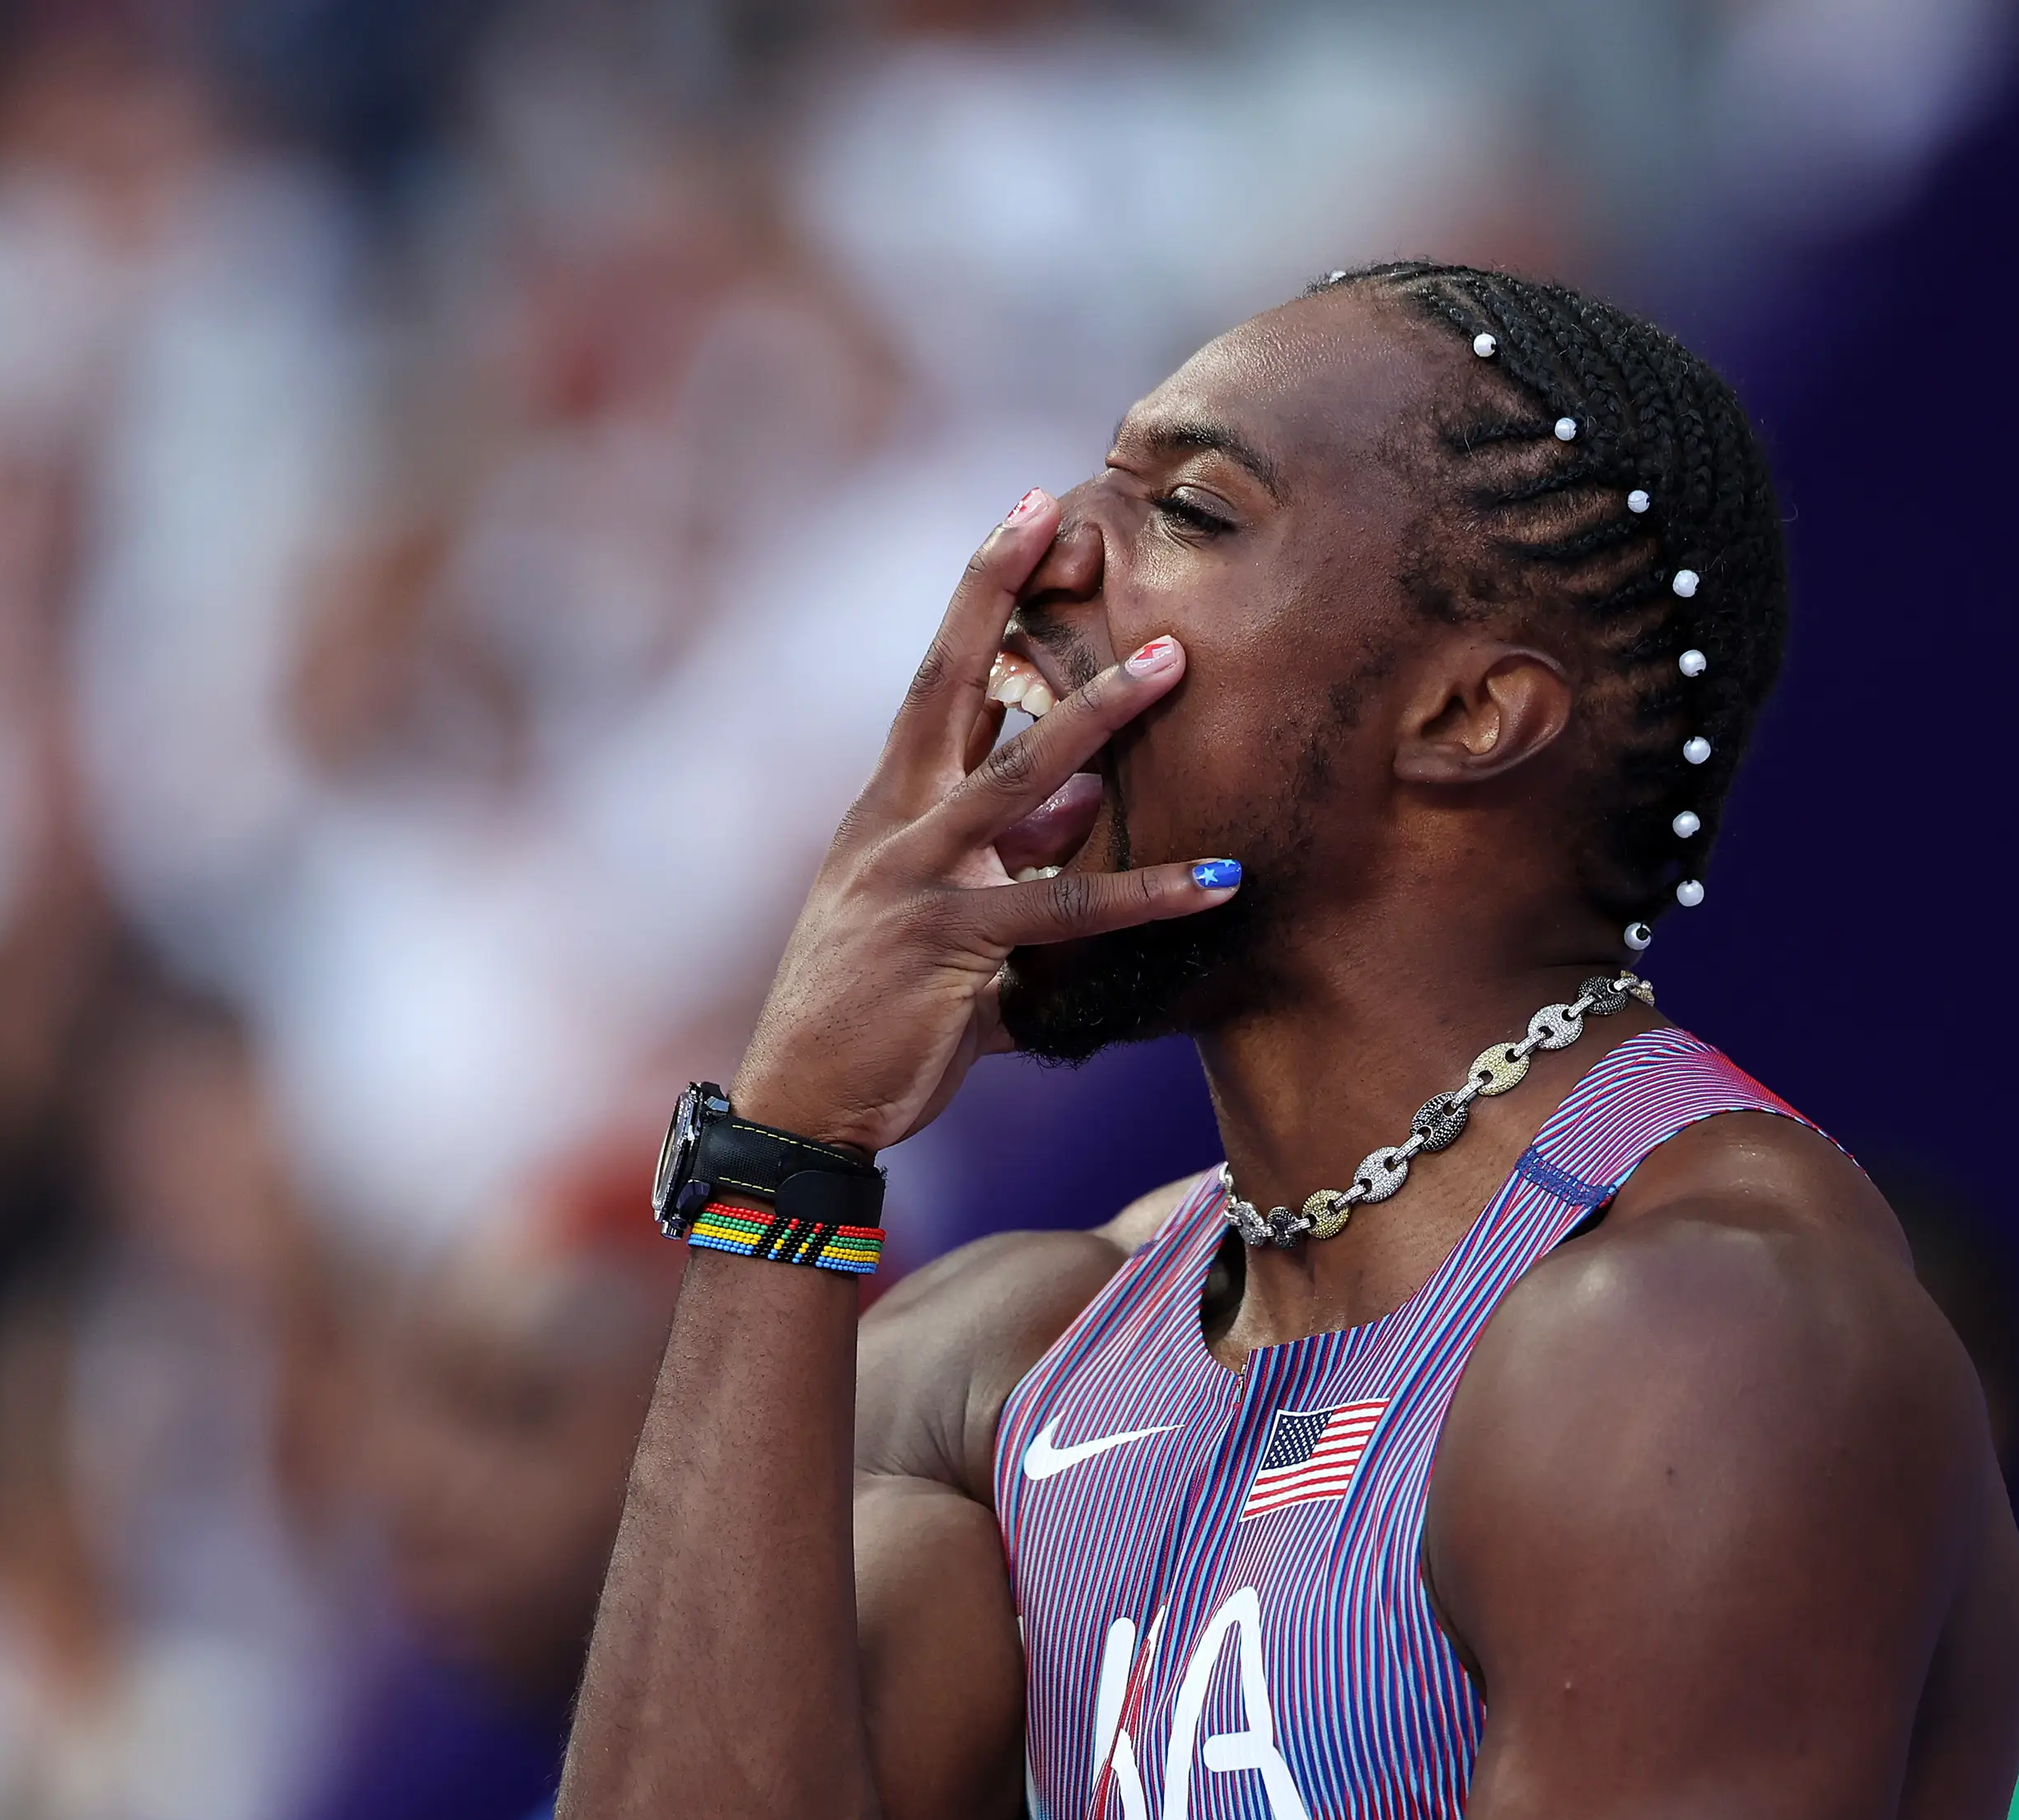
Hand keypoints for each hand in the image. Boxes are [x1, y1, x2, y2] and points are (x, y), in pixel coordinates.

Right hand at [730, 489, 1238, 1153]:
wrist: (802, 1106)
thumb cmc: (871, 1016)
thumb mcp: (942, 919)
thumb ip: (1011, 855)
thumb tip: (1085, 797)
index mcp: (888, 808)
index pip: (940, 681)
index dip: (980, 595)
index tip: (1025, 513)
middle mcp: (894, 824)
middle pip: (948, 683)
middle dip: (1000, 592)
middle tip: (1062, 512)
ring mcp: (917, 878)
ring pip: (1017, 777)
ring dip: (1099, 716)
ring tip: (1176, 662)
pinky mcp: (947, 944)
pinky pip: (1062, 908)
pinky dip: (1147, 894)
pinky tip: (1216, 880)